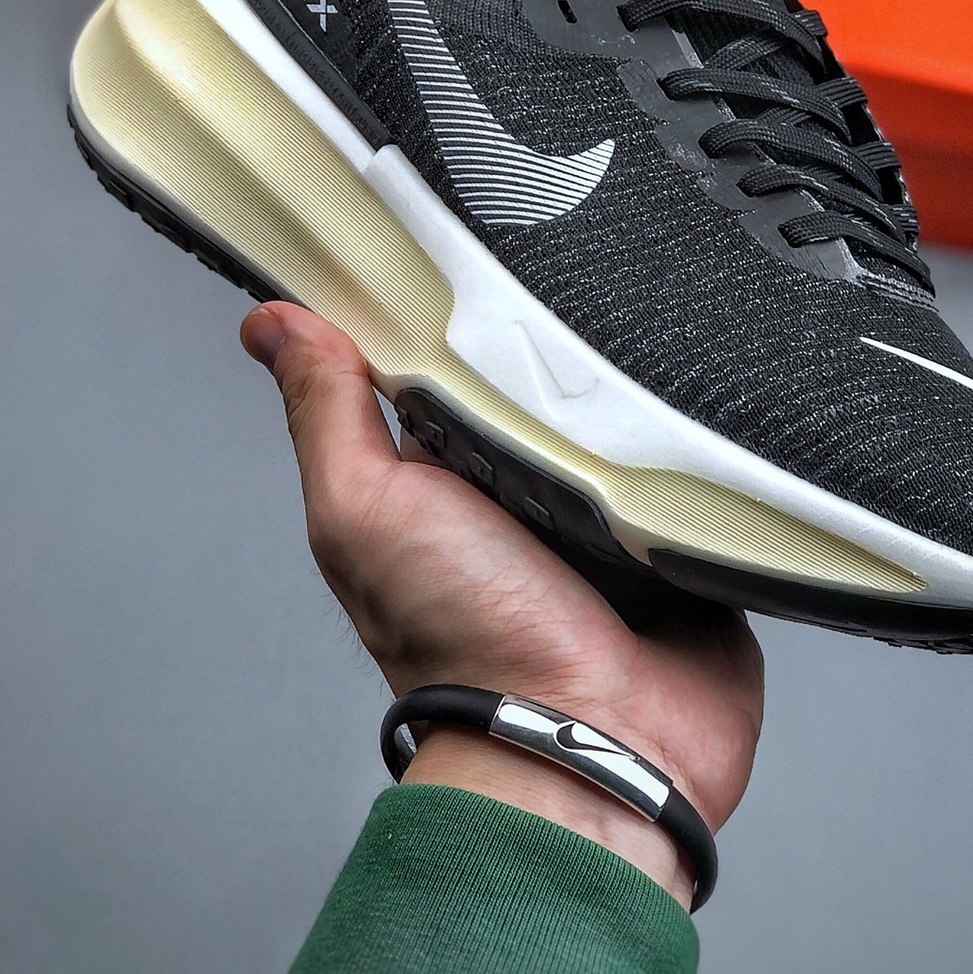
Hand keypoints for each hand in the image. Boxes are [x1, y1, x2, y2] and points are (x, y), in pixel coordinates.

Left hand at [241, 303, 764, 908]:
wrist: (591, 740)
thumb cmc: (466, 644)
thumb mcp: (366, 509)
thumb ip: (327, 414)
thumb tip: (270, 323)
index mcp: (438, 480)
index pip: (438, 364)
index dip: (445, 305)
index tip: (460, 233)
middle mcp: (519, 494)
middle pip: (540, 380)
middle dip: (558, 336)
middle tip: (574, 285)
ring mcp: (605, 515)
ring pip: (625, 412)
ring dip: (637, 385)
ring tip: (645, 337)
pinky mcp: (679, 534)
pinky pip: (699, 462)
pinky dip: (701, 438)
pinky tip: (702, 397)